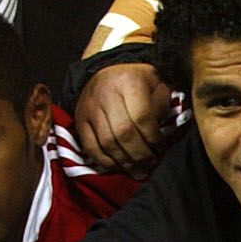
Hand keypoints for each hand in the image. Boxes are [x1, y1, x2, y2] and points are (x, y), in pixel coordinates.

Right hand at [74, 62, 172, 176]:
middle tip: (150, 165)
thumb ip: (161, 108)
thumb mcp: (156, 86)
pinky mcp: (79, 118)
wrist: (108, 71)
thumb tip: (160, 136)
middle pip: (123, 133)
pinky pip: (90, 146)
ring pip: (107, 142)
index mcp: (128, 83)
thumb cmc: (138, 83)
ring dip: (125, 162)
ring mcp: (89, 107)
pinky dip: (105, 161)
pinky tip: (119, 167)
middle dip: (140, 155)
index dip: (153, 139)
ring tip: (138, 171)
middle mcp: (105, 94)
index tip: (161, 149)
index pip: (141, 118)